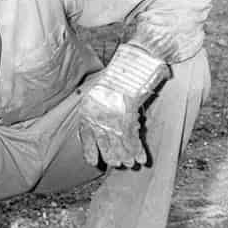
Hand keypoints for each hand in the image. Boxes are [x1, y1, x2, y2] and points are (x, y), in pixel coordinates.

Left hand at [78, 43, 168, 168]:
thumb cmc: (119, 76)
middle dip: (113, 157)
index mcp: (88, 109)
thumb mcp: (101, 91)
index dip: (90, 152)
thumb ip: (99, 108)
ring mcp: (112, 117)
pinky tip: (142, 158)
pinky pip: (132, 139)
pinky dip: (138, 150)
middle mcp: (98, 115)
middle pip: (104, 145)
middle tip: (120, 164)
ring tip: (131, 165)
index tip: (93, 162)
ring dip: (126, 157)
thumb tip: (101, 126)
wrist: (134, 62)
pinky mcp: (128, 116)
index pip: (85, 137)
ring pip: (119, 145)